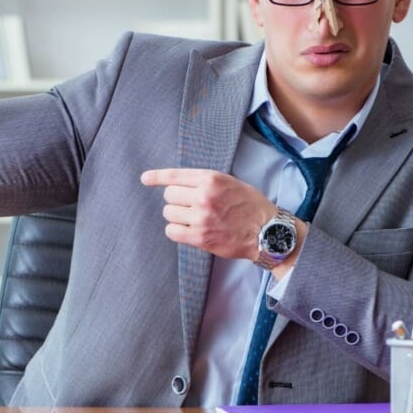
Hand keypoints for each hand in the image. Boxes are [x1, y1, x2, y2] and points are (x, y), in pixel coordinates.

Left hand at [141, 168, 277, 260]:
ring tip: (192, 218)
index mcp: (211, 179)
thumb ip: (205, 181)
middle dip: (177, 200)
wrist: (266, 231)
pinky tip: (188, 230)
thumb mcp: (229, 182)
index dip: (156, 176)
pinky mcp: (200, 237)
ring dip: (176, 216)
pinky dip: (176, 230)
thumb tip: (177, 182)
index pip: (175, 175)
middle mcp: (204, 196)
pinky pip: (172, 231)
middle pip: (169, 195)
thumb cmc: (249, 205)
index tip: (145, 179)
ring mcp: (201, 217)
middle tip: (191, 205)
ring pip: (169, 213)